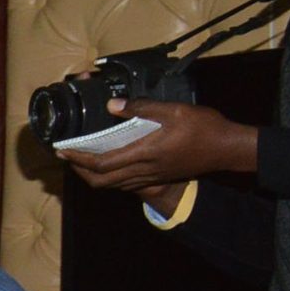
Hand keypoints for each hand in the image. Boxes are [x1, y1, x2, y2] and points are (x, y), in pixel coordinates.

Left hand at [62, 98, 257, 190]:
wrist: (227, 149)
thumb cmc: (204, 128)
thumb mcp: (174, 111)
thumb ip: (142, 108)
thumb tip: (112, 105)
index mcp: (143, 154)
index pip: (100, 163)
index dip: (77, 158)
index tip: (62, 150)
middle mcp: (143, 170)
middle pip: (100, 181)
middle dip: (79, 171)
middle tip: (68, 157)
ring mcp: (150, 177)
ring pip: (112, 185)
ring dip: (92, 176)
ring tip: (82, 161)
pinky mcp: (158, 178)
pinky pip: (125, 184)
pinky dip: (110, 178)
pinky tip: (110, 165)